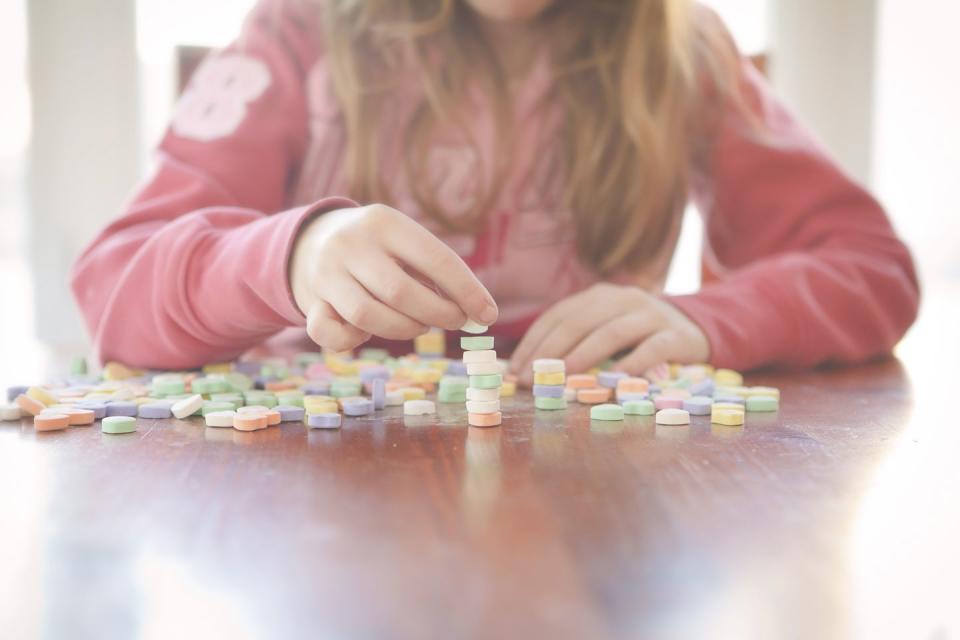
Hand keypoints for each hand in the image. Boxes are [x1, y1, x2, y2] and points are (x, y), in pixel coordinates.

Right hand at [290, 204, 497, 351]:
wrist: (314, 240)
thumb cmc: (381, 249)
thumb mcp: (406, 243)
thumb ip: (439, 274)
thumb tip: (480, 313)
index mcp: (385, 221)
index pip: (435, 258)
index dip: (467, 290)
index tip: (488, 315)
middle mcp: (350, 243)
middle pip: (400, 292)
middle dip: (437, 314)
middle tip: (454, 321)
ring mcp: (326, 272)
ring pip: (368, 316)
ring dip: (404, 329)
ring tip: (419, 324)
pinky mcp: (311, 300)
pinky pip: (331, 334)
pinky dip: (355, 342)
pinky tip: (368, 332)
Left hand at [509, 283, 708, 384]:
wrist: (696, 329)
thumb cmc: (639, 336)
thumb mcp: (606, 330)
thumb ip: (576, 343)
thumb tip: (530, 371)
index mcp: (599, 296)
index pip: (558, 315)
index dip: (534, 342)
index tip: (516, 370)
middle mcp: (622, 299)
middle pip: (579, 321)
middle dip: (551, 351)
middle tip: (533, 378)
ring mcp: (651, 314)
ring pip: (612, 332)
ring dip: (584, 355)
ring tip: (565, 377)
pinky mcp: (676, 335)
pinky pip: (651, 348)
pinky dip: (632, 363)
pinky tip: (615, 379)